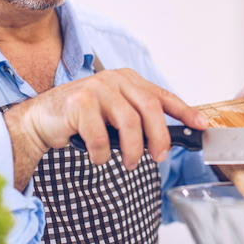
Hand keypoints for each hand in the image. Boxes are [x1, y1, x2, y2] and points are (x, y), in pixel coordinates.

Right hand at [3, 69, 207, 189]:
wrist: (42, 118)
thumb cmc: (81, 119)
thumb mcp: (114, 113)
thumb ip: (137, 118)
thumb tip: (168, 140)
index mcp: (127, 79)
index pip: (161, 95)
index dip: (185, 110)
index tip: (202, 125)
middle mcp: (113, 79)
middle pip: (149, 109)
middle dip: (159, 137)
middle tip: (159, 157)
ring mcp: (96, 89)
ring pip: (129, 123)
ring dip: (133, 151)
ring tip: (131, 164)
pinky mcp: (78, 103)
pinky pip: (101, 137)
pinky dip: (103, 155)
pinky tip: (99, 158)